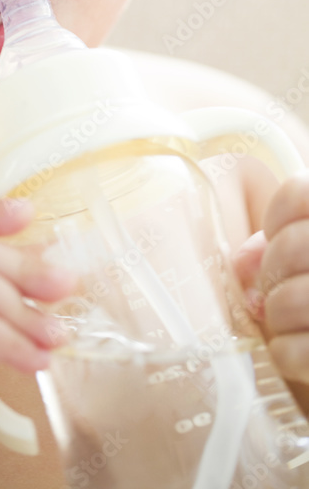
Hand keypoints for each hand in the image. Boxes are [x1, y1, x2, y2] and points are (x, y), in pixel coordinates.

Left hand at [234, 172, 308, 386]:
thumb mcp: (305, 261)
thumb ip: (280, 244)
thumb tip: (245, 263)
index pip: (300, 192)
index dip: (278, 219)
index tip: (277, 238)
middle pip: (292, 247)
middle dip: (272, 272)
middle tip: (279, 288)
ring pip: (287, 302)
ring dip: (276, 317)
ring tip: (289, 322)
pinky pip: (294, 352)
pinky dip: (286, 354)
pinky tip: (297, 351)